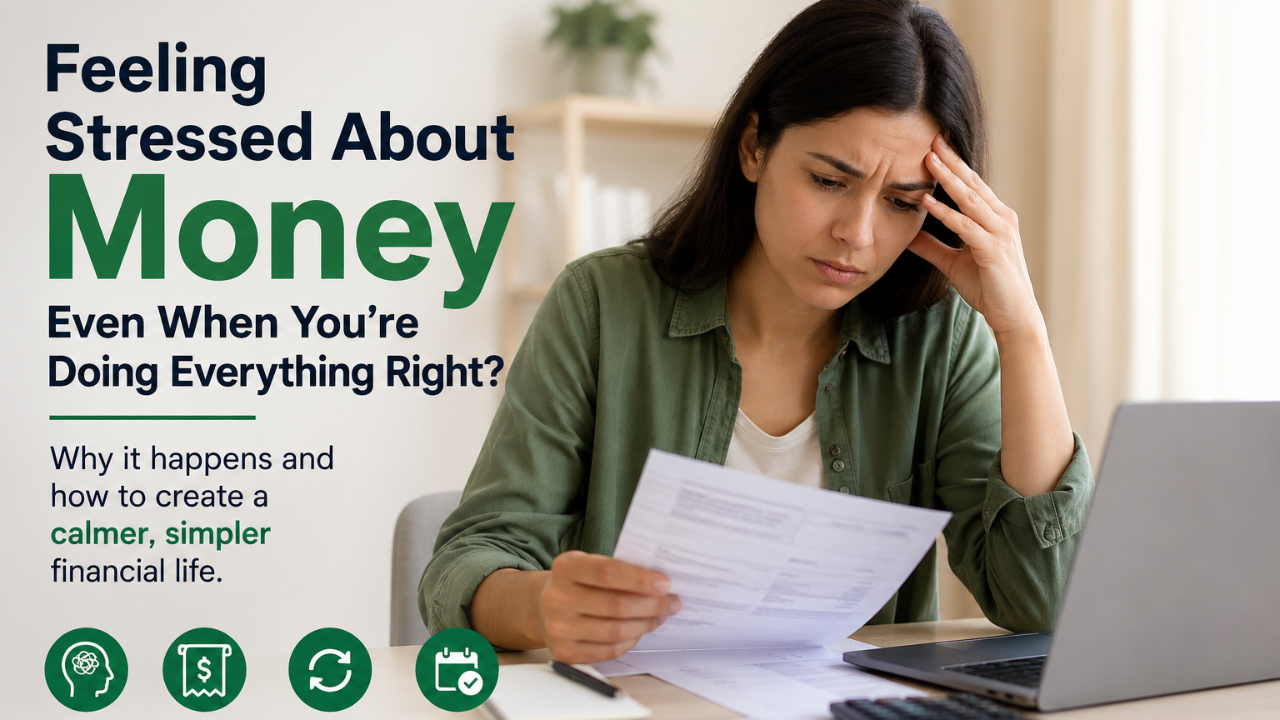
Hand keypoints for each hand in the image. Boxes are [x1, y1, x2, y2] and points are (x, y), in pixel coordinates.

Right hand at [538, 551, 680, 662]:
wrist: (541, 607)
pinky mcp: (564, 651)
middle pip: (616, 605)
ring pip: (616, 630)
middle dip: (652, 605)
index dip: (640, 580)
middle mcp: (557, 598)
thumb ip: (618, 570)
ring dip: (645, 623)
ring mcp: (559, 627)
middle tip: (671, 603)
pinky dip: (630, 640)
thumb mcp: (589, 564)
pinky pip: (608, 650)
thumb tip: (660, 584)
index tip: (665, 584)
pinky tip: (639, 630)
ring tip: (658, 616)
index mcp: (566, 568)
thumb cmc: (577, 583)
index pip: (608, 573)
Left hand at [908, 135, 1043, 340]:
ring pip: (970, 199)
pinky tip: (928, 202)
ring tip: (927, 159)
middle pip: (972, 183)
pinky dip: (946, 213)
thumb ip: (932, 246)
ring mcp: (1000, 233)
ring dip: (947, 178)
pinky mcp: (993, 251)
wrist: (1013, 316)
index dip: (953, 164)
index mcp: (994, 218)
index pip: (971, 184)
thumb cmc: (989, 288)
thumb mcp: (952, 262)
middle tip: (931, 138)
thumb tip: (908, 232)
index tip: (934, 145)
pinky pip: (966, 227)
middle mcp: (1001, 219)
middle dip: (951, 160)